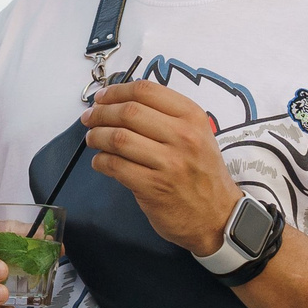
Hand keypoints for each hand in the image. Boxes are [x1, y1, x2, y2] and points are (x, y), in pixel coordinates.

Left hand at [82, 80, 242, 255]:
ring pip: (118, 138)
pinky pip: (115, 166)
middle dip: (101, 113)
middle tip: (89, 118)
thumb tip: (120, 104)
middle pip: (128, 112)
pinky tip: (99, 161)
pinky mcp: (153, 187)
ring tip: (92, 138)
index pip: (146, 91)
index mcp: (192, 117)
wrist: (218, 217)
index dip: (116, 91)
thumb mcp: (197, 136)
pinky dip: (100, 161)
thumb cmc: (202, 174)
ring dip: (96, 136)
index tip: (101, 97)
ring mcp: (168, 163)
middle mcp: (183, 136)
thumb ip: (166, 117)